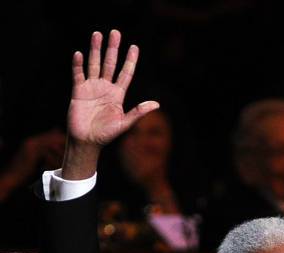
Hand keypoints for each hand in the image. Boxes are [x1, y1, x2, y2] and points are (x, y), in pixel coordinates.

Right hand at [63, 30, 158, 178]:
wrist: (87, 142)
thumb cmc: (106, 135)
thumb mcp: (125, 123)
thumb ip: (139, 112)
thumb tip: (157, 104)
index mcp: (118, 95)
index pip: (125, 73)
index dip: (130, 61)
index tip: (134, 47)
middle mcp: (105, 88)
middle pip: (110, 64)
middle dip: (113, 48)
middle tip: (116, 32)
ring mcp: (91, 88)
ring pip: (94, 64)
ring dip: (95, 50)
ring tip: (97, 34)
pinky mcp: (78, 91)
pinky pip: (78, 75)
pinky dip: (78, 65)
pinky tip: (79, 54)